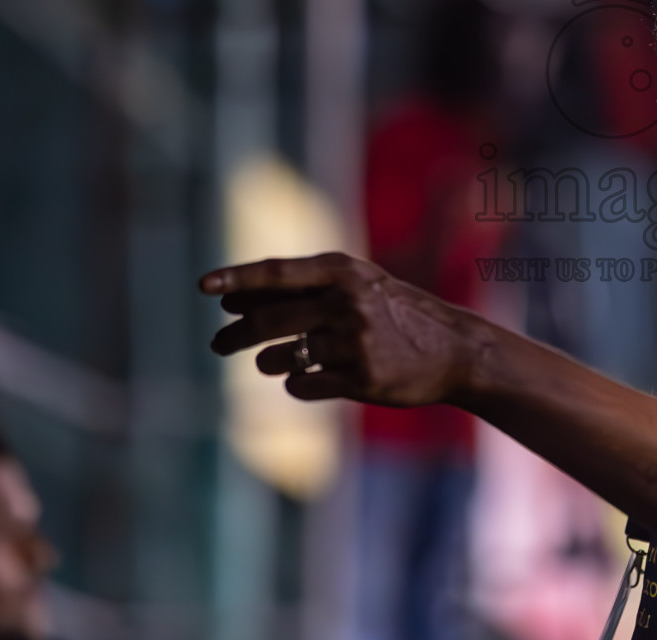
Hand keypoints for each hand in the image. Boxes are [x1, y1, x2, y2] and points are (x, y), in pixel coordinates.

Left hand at [204, 252, 478, 405]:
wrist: (453, 348)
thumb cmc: (394, 313)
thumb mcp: (357, 284)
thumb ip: (300, 288)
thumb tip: (231, 299)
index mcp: (343, 270)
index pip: (277, 273)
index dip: (237, 279)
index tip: (203, 286)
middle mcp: (347, 302)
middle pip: (269, 321)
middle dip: (234, 335)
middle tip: (217, 344)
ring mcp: (356, 342)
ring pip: (280, 358)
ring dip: (267, 362)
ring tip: (273, 361)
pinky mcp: (362, 378)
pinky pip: (304, 386)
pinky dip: (296, 384)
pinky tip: (307, 378)